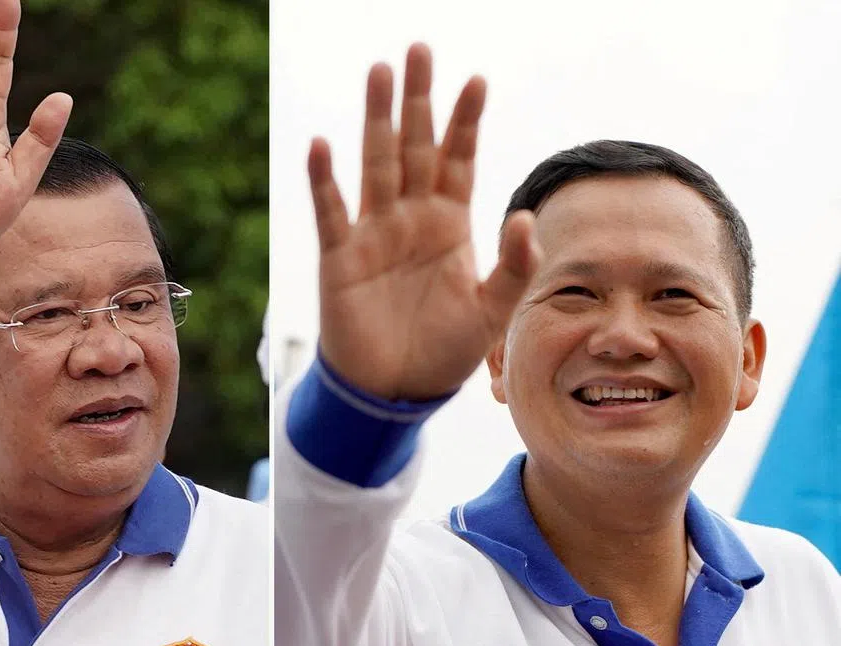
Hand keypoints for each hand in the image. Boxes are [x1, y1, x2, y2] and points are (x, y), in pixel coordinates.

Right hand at [310, 44, 541, 399]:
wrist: (393, 391)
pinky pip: (332, 212)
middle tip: (420, 50)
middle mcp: (411, 218)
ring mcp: (374, 233)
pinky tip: (322, 145)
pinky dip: (325, 181)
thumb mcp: (491, 314)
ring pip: (375, 164)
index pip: (458, 160)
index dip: (466, 122)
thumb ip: (514, 268)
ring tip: (380, 72)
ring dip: (377, 120)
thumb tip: (527, 216)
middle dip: (418, 100)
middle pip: (414, 146)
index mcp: (449, 225)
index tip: (477, 81)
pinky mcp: (340, 257)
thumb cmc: (442, 353)